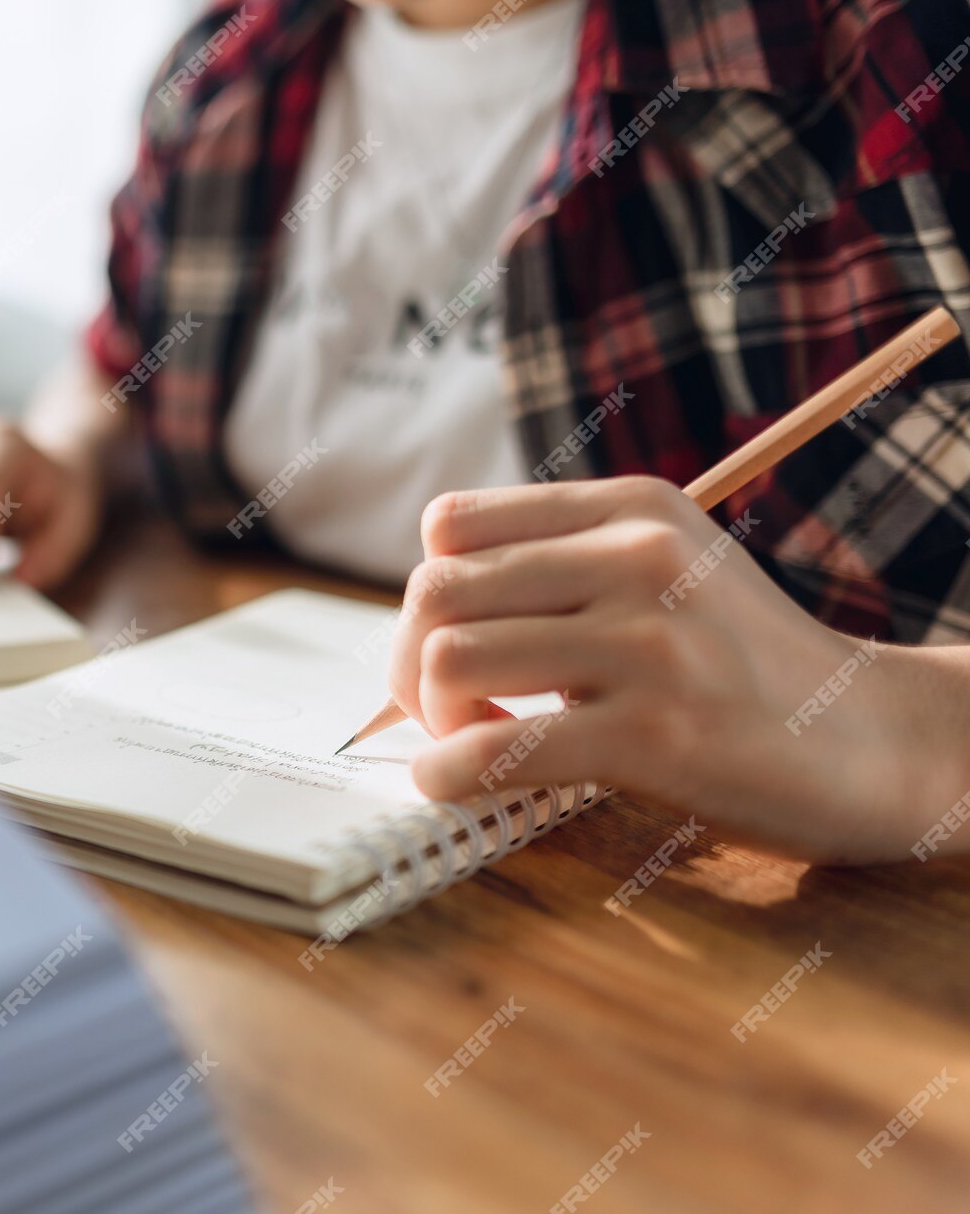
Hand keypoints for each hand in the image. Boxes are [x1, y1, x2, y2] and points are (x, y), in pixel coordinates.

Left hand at [386, 476, 967, 862]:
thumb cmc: (744, 666)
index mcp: (631, 508)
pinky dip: (446, 773)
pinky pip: (495, 749)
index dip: (429, 595)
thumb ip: (559, 565)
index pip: (450, 526)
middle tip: (450, 709)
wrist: (879, 743)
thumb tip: (415, 617)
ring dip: (432, 718)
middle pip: (432, 592)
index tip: (457, 645)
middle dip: (411, 663)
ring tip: (478, 738)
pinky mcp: (658, 735)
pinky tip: (458, 782)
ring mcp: (650, 645)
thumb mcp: (665, 570)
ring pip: (447, 659)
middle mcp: (638, 559)